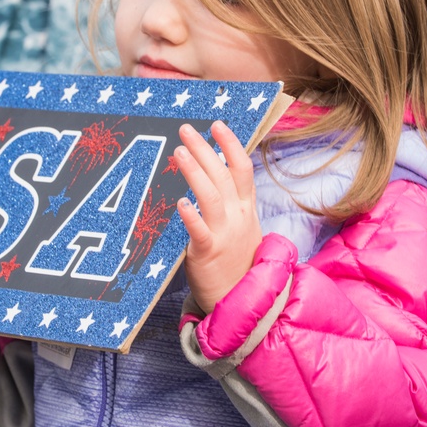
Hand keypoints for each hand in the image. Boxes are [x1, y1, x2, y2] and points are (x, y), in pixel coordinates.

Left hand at [174, 121, 261, 312]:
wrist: (246, 301)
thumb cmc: (237, 260)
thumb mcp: (242, 225)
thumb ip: (231, 200)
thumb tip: (212, 170)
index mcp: (245, 208)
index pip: (241, 168)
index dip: (230, 144)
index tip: (216, 125)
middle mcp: (238, 217)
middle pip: (223, 174)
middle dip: (205, 148)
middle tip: (186, 129)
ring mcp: (225, 234)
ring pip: (211, 196)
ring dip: (195, 171)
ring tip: (179, 152)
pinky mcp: (208, 253)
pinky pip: (200, 231)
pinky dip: (191, 216)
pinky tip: (180, 202)